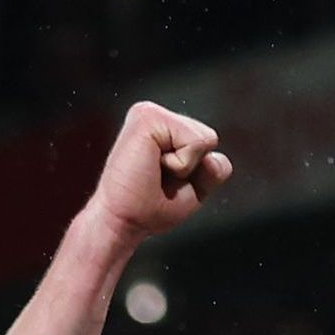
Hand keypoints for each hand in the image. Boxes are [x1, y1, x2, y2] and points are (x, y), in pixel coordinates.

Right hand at [90, 101, 231, 243]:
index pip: (207, 142)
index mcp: (161, 129)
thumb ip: (213, 172)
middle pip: (209, 138)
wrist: (121, 222)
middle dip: (191, 169)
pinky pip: (194, 141)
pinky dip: (181, 164)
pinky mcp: (147, 117)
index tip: (161, 183)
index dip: (194, 173)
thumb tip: (214, 156)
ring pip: (204, 139)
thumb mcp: (193, 191)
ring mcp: (149, 112)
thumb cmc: (147, 210)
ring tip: (152, 173)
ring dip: (185, 167)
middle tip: (156, 180)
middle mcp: (154, 115)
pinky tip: (152, 166)